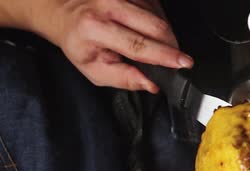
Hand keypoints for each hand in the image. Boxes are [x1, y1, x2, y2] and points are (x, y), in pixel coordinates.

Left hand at [29, 0, 191, 91]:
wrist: (65, 13)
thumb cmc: (80, 43)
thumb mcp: (95, 70)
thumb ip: (124, 79)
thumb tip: (151, 84)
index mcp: (96, 28)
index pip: (137, 44)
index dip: (164, 55)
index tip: (183, 63)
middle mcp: (108, 5)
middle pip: (155, 26)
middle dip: (171, 45)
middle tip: (175, 60)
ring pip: (158, 15)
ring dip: (164, 34)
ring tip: (152, 45)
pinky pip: (155, 6)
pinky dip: (158, 22)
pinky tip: (147, 29)